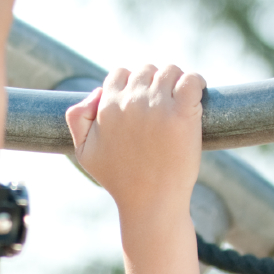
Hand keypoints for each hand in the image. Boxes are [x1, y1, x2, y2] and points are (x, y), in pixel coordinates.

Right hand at [65, 64, 204, 222]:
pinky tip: (196, 96)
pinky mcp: (183, 115)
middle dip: (154, 83)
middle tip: (163, 106)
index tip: (142, 102)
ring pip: (170, 71)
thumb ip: (77, 118)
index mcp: (108, 107)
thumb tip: (97, 91)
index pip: (120, 74)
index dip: (131, 86)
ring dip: (175, 82)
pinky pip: (192, 80)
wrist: (150, 204)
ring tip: (179, 103)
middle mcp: (132, 102)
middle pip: (147, 70)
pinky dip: (196, 83)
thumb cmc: (119, 179)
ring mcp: (158, 107)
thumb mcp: (84, 152)